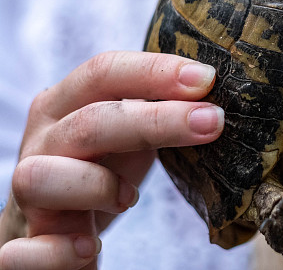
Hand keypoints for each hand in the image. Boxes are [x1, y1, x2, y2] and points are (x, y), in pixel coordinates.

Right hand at [0, 51, 223, 269]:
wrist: (51, 231)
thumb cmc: (99, 170)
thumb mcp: (129, 134)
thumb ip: (161, 110)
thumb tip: (218, 99)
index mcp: (67, 104)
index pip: (103, 71)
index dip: (155, 71)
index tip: (206, 79)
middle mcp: (42, 142)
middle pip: (90, 121)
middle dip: (156, 120)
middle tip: (212, 122)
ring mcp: (27, 193)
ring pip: (40, 177)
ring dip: (94, 186)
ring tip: (130, 199)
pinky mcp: (23, 244)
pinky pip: (24, 251)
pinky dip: (58, 251)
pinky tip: (88, 248)